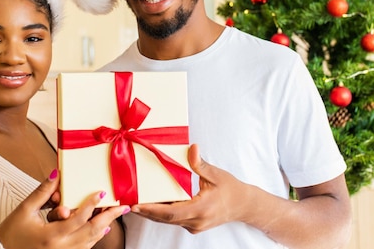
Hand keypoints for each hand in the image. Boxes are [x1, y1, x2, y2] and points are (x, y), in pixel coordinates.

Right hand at [0, 169, 128, 248]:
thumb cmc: (11, 233)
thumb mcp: (25, 209)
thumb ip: (43, 192)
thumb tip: (57, 173)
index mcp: (51, 235)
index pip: (79, 218)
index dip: (92, 204)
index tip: (102, 192)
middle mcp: (61, 248)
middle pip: (92, 232)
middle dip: (110, 217)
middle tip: (124, 206)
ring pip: (90, 241)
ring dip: (104, 226)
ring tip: (116, 213)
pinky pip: (84, 248)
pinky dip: (94, 238)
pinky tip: (101, 229)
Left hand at [131, 144, 250, 233]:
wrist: (244, 206)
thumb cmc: (231, 188)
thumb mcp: (216, 174)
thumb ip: (200, 163)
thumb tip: (192, 148)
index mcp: (201, 207)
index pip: (171, 211)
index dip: (152, 209)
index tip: (136, 204)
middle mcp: (196, 220)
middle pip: (165, 218)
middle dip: (146, 211)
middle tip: (128, 203)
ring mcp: (195, 226)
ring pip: (169, 221)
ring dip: (152, 213)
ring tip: (135, 204)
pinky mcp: (195, 226)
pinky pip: (175, 221)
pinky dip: (163, 214)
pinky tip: (153, 206)